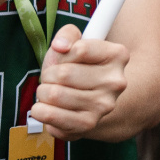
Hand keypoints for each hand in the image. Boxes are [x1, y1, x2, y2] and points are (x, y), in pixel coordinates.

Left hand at [31, 24, 129, 139]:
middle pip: (64, 74)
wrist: (93, 101)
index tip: (63, 58)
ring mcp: (103, 106)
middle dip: (48, 75)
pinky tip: (47, 108)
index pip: (80, 49)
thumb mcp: (75, 44)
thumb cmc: (79, 69)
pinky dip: (41, 111)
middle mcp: (116, 82)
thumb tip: (61, 45)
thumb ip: (67, 35)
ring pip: (55, 95)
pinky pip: (52, 117)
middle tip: (52, 79)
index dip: (62, 53)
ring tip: (50, 93)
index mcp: (117, 56)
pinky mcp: (88, 124)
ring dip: (42, 93)